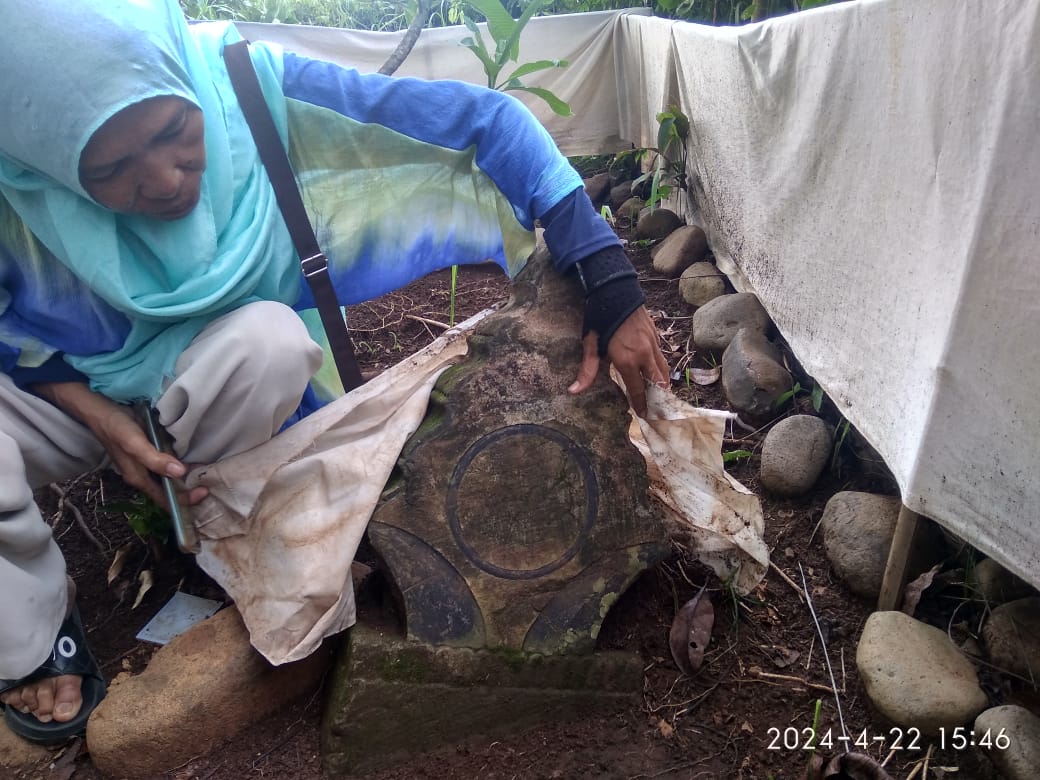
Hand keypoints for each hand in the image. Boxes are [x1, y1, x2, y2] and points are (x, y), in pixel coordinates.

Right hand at [29, 382, 207, 508]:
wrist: (99, 408)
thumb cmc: (116, 427)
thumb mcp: (135, 443)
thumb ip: (155, 460)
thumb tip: (180, 474)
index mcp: (139, 478)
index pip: (165, 499)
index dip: (185, 500)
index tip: (205, 492)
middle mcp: (143, 474)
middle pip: (169, 490)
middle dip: (189, 489)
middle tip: (210, 481)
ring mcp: (145, 463)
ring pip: (169, 476)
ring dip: (186, 476)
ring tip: (206, 471)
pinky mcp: (148, 450)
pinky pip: (167, 462)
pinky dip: (180, 463)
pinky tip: (192, 457)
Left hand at [567, 306, 668, 416]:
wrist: (617, 289)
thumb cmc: (600, 317)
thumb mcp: (591, 344)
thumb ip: (587, 370)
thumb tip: (573, 391)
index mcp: (627, 360)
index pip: (638, 390)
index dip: (641, 405)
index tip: (644, 416)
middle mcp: (644, 355)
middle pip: (658, 384)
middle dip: (659, 400)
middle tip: (658, 412)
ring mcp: (653, 345)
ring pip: (664, 371)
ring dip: (663, 386)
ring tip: (661, 398)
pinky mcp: (656, 336)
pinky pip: (662, 358)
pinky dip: (662, 370)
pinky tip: (657, 374)